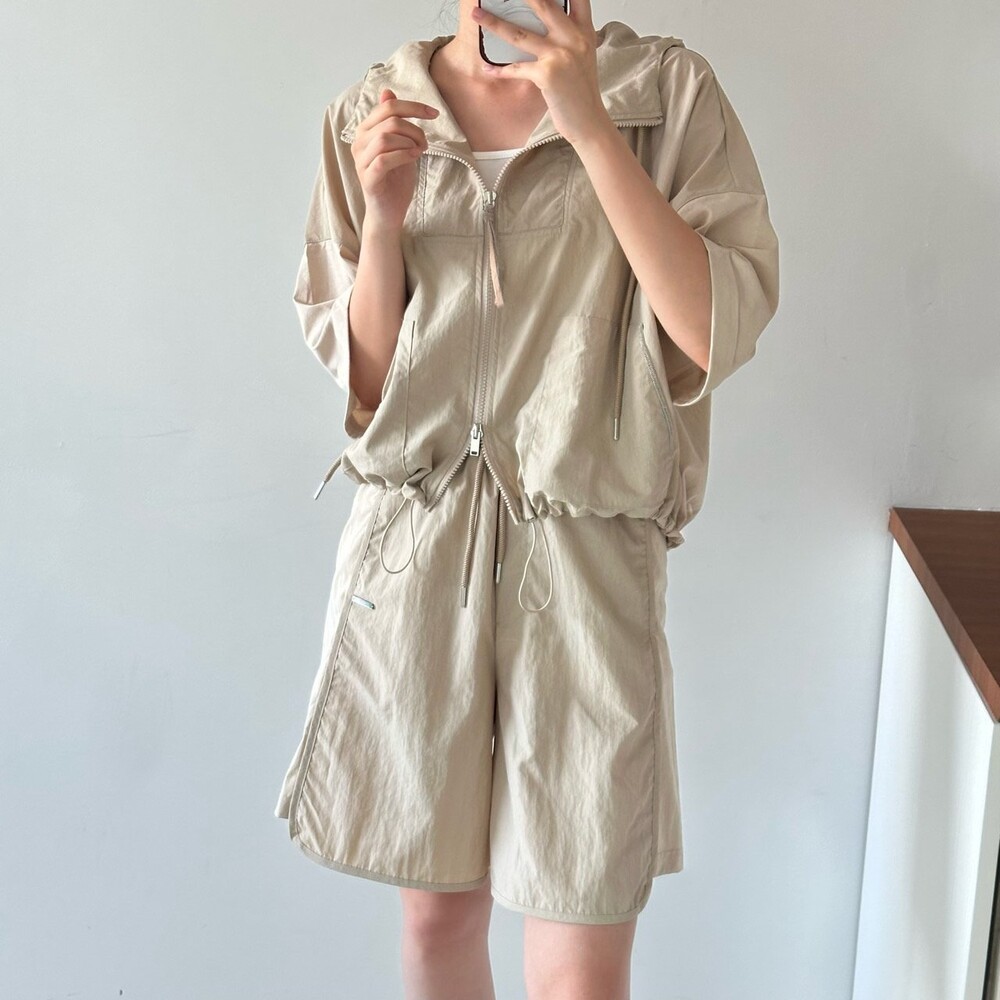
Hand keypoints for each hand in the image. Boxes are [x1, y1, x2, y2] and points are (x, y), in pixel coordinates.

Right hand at [352, 88, 439, 231]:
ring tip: (419, 152)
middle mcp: (359, 142)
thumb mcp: (400, 144)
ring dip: (410, 143)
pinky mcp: (367, 178)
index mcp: (366, 130)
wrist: (390, 212)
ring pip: (386, 137)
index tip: (434, 114)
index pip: (388, 106)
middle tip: (425, 144)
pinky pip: (384, 159)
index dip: (414, 107)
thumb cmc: (396, 179)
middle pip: (389, 120)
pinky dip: (403, 156)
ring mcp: (361, 161)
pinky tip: (414, 159)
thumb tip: (387, 91)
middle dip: (415, 129)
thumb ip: (393, 120)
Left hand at [470, 0, 611, 145]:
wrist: (589, 122)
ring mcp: (560, 55)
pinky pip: (516, 68)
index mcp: (583, 31)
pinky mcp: (547, 75)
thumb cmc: (581, 93)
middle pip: (543, 5)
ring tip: (477, 15)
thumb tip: (541, 25)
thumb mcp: (582, 57)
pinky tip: (487, 68)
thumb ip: (568, 37)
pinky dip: (499, 70)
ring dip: (494, 24)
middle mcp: (574, 38)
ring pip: (519, 34)